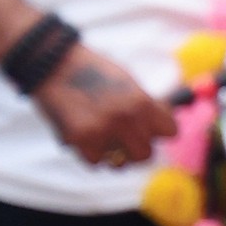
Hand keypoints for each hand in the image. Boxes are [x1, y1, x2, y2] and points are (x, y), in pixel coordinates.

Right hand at [34, 45, 175, 171]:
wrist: (55, 63)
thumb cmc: (93, 71)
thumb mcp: (127, 81)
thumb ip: (145, 106)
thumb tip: (162, 130)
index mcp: (142, 101)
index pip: (170, 132)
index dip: (159, 132)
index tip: (150, 130)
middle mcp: (125, 118)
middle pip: (145, 154)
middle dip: (135, 149)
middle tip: (124, 140)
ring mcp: (102, 131)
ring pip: (119, 162)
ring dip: (112, 153)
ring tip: (100, 133)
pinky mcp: (80, 140)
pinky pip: (95, 162)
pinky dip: (90, 153)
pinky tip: (84, 134)